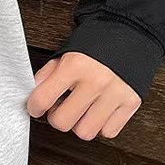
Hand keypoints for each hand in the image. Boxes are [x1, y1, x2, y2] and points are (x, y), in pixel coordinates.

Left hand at [27, 52, 141, 140]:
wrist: (131, 32)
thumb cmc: (96, 43)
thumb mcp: (66, 52)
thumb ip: (48, 73)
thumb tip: (35, 93)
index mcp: (75, 65)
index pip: (43, 98)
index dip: (33, 107)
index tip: (35, 107)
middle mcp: (95, 81)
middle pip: (63, 122)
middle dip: (57, 117)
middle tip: (60, 108)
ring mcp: (115, 94)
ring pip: (86, 132)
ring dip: (80, 124)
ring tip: (82, 110)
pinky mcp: (131, 103)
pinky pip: (108, 132)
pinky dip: (102, 125)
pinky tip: (99, 111)